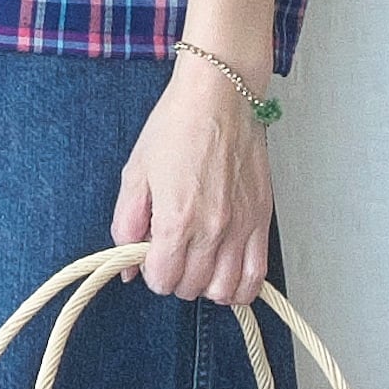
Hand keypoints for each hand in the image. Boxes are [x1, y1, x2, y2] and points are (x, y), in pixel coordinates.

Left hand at [109, 55, 271, 305]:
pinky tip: (226, 273)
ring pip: (224, 290)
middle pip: (190, 288)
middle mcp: (212, 231)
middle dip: (175, 276)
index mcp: (176, 220)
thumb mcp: (135, 172)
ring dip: (206, 284)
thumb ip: (126, 224)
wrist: (220, 97)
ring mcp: (241, 228)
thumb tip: (126, 267)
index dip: (149, 270)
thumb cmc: (176, 127)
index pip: (161, 280)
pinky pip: (257, 275)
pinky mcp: (262, 220)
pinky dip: (241, 285)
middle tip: (171, 250)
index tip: (149, 253)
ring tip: (198, 260)